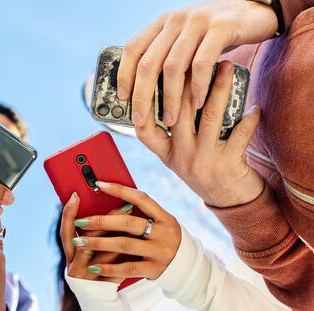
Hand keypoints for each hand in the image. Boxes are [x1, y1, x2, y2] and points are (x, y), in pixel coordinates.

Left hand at [68, 182, 180, 279]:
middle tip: (81, 221)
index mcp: (165, 217)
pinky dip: (109, 267)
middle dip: (101, 221)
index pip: (141, 199)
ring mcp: (159, 252)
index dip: (120, 190)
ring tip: (80, 242)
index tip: (100, 184)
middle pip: (128, 223)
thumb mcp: (160, 223)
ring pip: (124, 245)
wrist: (185, 266)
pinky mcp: (154, 269)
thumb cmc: (163, 238)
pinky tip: (93, 266)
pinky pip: (127, 268)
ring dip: (99, 242)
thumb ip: (142, 213)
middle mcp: (164, 233)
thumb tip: (113, 199)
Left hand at [117, 0, 276, 125]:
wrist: (254, 11)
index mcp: (162, 23)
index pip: (133, 48)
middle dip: (142, 95)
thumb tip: (147, 90)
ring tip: (171, 120)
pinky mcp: (220, 28)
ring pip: (173, 67)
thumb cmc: (216, 34)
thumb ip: (169, 55)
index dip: (124, 74)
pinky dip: (197, 87)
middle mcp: (175, 20)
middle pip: (148, 62)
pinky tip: (198, 103)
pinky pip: (201, 63)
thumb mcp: (187, 40)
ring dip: (170, 98)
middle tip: (140, 119)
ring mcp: (196, 22)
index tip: (122, 97)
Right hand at [138, 61, 263, 206]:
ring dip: (220, 87)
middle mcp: (180, 158)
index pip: (144, 130)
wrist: (227, 201)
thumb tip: (172, 91)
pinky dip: (249, 118)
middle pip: (179, 111)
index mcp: (166, 155)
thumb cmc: (203, 170)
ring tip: (228, 66)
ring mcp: (203, 161)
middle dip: (189, 79)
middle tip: (198, 55)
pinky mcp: (228, 165)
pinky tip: (254, 108)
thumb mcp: (179, 157)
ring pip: (209, 116)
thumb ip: (171, 134)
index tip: (153, 77)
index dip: (144, 104)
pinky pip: (240, 134)